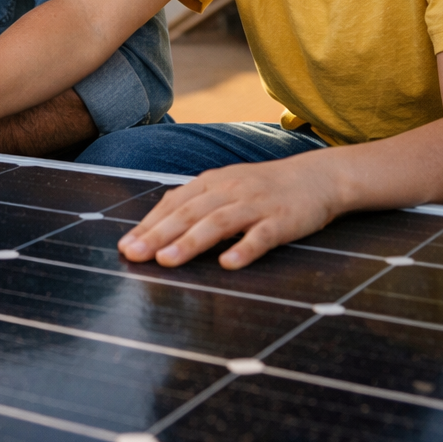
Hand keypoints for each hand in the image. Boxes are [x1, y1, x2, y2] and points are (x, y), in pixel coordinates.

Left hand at [118, 154, 339, 269]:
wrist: (317, 178)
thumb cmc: (264, 189)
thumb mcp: (227, 188)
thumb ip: (196, 204)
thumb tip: (157, 228)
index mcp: (212, 183)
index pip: (174, 203)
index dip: (149, 225)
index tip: (125, 246)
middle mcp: (230, 190)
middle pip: (189, 212)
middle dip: (159, 234)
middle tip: (135, 255)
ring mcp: (256, 204)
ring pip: (218, 222)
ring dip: (191, 242)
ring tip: (167, 261)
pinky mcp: (282, 220)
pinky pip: (261, 236)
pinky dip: (244, 248)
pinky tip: (229, 263)